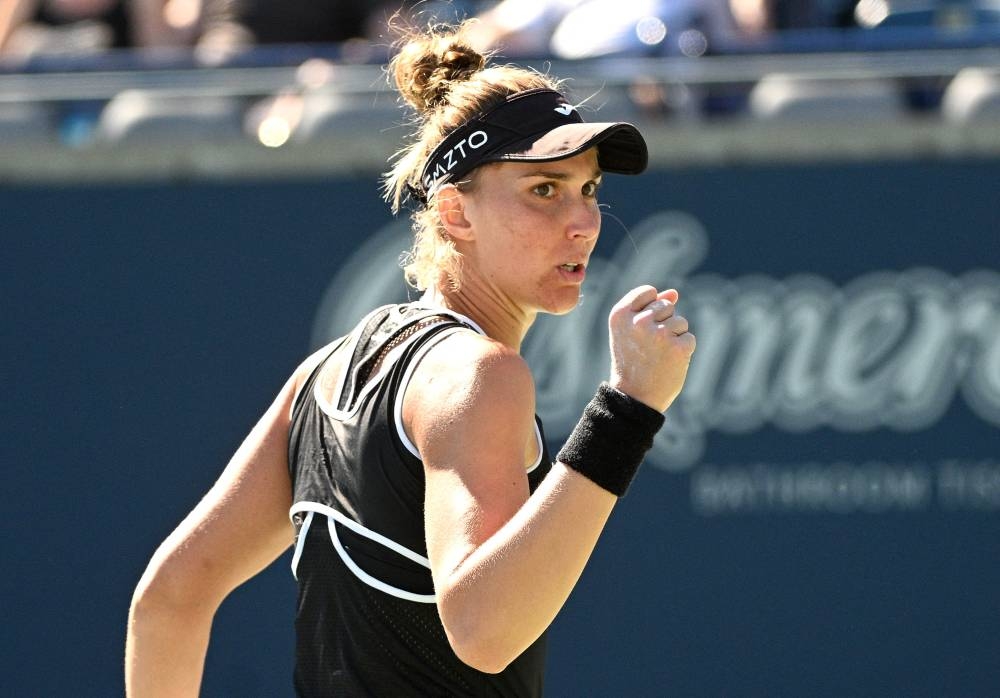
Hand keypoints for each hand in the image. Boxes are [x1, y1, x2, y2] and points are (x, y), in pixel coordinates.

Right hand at [607, 286, 695, 412]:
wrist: (634, 398)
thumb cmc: (632, 362)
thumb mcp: (630, 331)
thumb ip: (649, 308)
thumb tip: (674, 292)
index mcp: (620, 314)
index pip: (648, 292)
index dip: (650, 308)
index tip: (641, 328)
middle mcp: (638, 321)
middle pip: (667, 305)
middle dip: (664, 323)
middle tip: (648, 347)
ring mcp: (659, 334)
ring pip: (680, 322)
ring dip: (674, 337)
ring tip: (658, 356)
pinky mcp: (678, 347)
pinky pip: (689, 338)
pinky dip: (683, 351)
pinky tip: (668, 363)